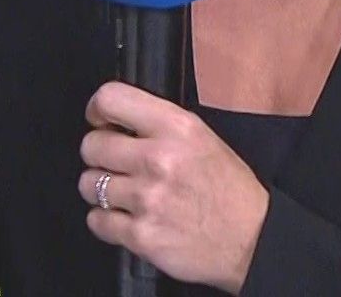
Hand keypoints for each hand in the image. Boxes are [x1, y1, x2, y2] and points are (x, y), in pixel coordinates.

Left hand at [78, 81, 270, 293]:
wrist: (253, 240)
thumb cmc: (230, 189)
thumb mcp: (203, 138)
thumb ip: (160, 124)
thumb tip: (116, 120)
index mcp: (177, 127)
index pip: (111, 99)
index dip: (97, 109)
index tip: (100, 120)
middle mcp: (159, 159)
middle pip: (91, 145)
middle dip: (98, 153)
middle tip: (115, 162)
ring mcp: (147, 199)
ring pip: (88, 184)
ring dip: (101, 189)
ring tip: (124, 193)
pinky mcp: (140, 236)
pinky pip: (96, 221)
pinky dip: (106, 221)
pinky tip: (127, 217)